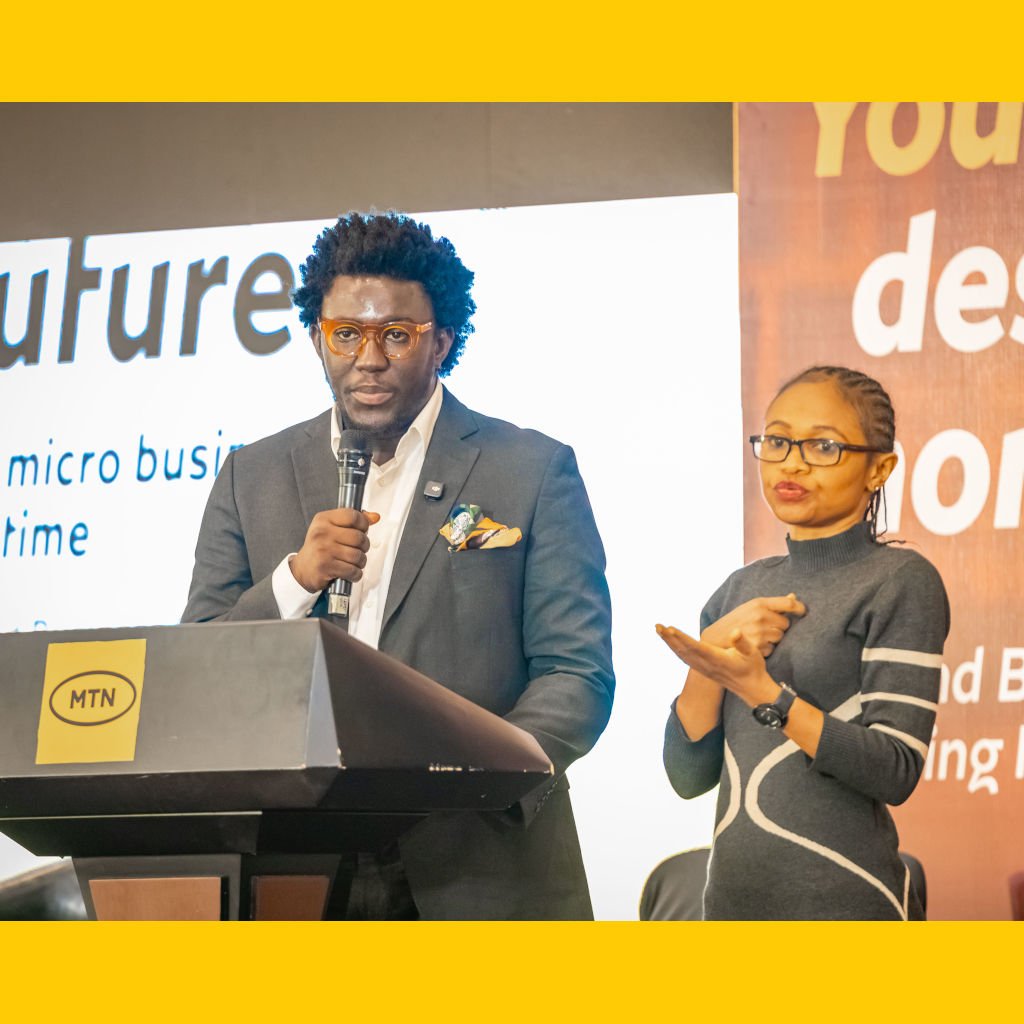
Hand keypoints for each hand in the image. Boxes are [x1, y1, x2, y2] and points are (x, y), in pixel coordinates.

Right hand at [290, 509, 380, 592]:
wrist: (303, 569)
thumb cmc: (319, 547)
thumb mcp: (332, 528)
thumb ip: (353, 521)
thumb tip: (374, 517)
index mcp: (324, 519)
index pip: (353, 516)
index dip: (364, 524)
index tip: (362, 530)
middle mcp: (322, 533)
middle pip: (359, 537)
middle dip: (364, 546)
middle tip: (358, 549)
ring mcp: (323, 550)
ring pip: (358, 556)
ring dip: (360, 562)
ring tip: (353, 562)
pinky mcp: (326, 567)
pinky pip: (353, 571)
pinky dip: (355, 574)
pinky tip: (349, 572)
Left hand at [656, 625, 772, 702]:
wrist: (752, 689)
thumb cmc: (753, 668)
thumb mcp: (753, 653)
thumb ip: (743, 643)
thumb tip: (735, 632)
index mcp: (717, 659)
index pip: (696, 647)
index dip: (682, 638)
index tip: (670, 629)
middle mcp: (707, 665)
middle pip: (683, 650)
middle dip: (669, 638)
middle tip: (657, 626)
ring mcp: (703, 669)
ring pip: (682, 655)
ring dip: (669, 642)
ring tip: (659, 630)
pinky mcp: (702, 670)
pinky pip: (685, 658)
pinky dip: (675, 649)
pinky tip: (670, 642)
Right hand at [701, 593, 805, 656]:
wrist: (715, 638)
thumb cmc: (736, 621)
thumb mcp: (751, 607)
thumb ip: (774, 604)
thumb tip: (794, 596)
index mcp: (759, 603)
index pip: (789, 603)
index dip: (799, 608)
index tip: (802, 612)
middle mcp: (760, 616)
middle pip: (786, 624)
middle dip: (779, 627)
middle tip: (765, 627)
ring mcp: (759, 631)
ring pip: (780, 637)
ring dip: (773, 639)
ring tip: (758, 636)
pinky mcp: (757, 646)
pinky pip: (772, 649)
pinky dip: (765, 649)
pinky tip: (754, 645)